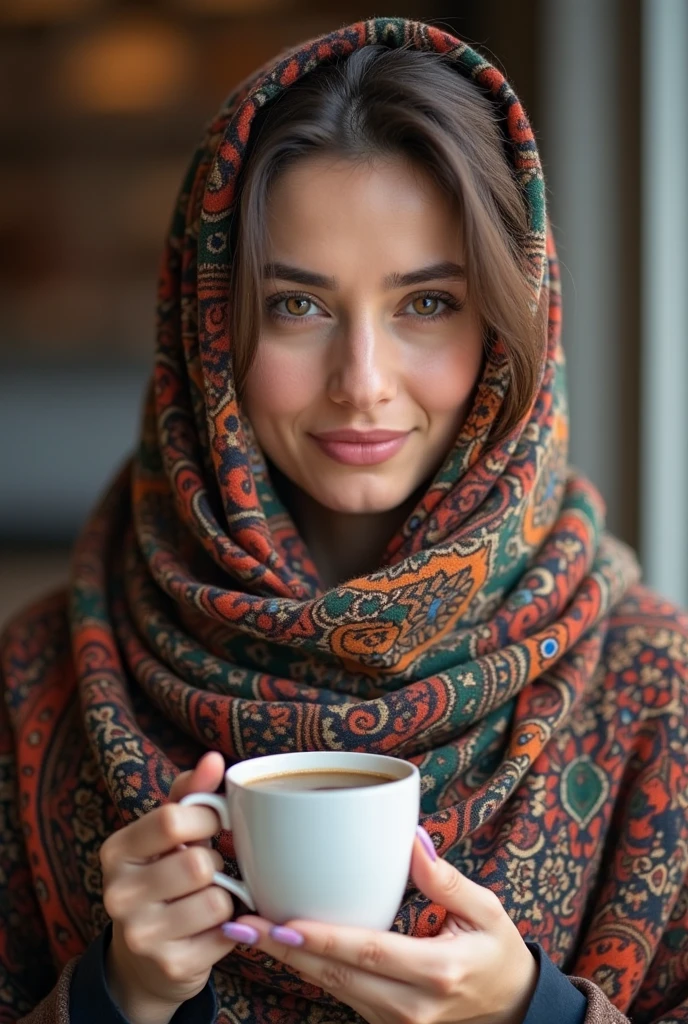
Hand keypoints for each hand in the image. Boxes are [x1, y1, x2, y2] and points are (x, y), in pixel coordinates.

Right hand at [100, 752, 237, 1023]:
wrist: (146, 957)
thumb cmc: (164, 875)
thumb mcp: (169, 832)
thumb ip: (191, 792)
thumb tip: (214, 759)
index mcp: (115, 851)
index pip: (171, 819)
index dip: (207, 818)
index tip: (213, 824)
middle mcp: (118, 894)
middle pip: (198, 863)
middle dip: (215, 863)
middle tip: (206, 871)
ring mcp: (141, 935)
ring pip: (216, 899)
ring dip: (225, 896)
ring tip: (207, 897)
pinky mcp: (170, 966)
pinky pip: (226, 933)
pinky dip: (230, 926)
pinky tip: (211, 927)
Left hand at [233, 827, 537, 1023]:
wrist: (512, 1009)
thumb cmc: (498, 952)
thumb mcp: (486, 910)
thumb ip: (446, 879)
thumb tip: (410, 840)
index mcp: (437, 972)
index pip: (369, 953)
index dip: (323, 939)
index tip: (282, 921)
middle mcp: (411, 1006)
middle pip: (337, 976)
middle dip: (285, 951)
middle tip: (242, 924)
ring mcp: (395, 1022)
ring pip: (332, 990)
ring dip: (289, 962)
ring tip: (247, 932)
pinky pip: (340, 995)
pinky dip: (309, 971)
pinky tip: (282, 948)